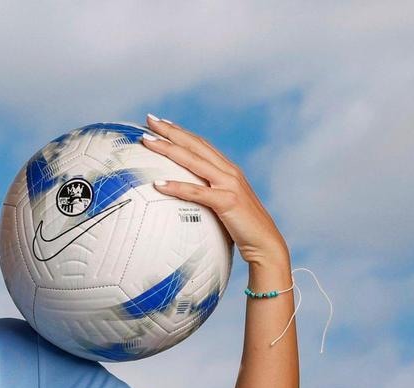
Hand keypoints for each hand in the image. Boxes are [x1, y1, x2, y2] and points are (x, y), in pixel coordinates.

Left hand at [140, 115, 288, 266]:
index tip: (159, 122)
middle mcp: (229, 172)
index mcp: (227, 170)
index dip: (180, 131)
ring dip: (169, 149)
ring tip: (148, 142)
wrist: (265, 243)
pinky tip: (159, 184)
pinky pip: (198, 192)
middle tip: (149, 119)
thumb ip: (207, 194)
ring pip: (194, 161)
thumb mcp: (222, 204)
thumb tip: (181, 195)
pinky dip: (177, 187)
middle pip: (195, 145)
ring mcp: (229, 185)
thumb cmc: (241, 227)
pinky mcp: (228, 202)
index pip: (200, 144)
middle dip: (171, 131)